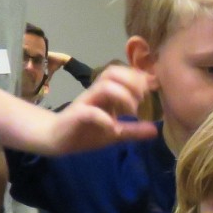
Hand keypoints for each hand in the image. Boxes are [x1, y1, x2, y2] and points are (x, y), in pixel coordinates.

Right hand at [43, 66, 157, 153]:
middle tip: (143, 99)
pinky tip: (114, 127)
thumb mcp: (115, 133)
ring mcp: (85, 101)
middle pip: (113, 72)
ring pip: (104, 86)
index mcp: (106, 92)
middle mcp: (96, 92)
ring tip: (132, 112)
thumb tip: (155, 130)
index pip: (122, 73)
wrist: (56, 140)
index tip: (154, 87)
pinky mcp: (76, 114)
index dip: (139, 75)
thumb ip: (133, 130)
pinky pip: (90, 111)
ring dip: (123, 96)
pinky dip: (105, 118)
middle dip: (132, 81)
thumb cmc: (86, 132)